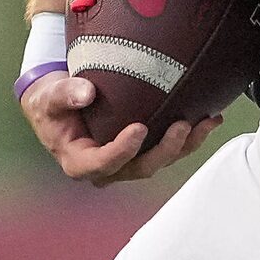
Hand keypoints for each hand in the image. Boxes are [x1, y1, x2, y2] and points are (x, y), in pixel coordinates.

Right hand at [18, 70, 222, 185]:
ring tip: (207, 122)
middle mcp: (109, 168)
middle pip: (141, 167)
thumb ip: (64, 94)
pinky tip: (211, 118)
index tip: (139, 128)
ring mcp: (129, 161)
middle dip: (166, 149)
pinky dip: (192, 135)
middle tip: (182, 125)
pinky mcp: (145, 150)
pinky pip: (171, 148)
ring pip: (162, 160)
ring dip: (187, 143)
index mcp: (81, 162)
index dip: (123, 150)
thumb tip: (86, 92)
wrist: (60, 102)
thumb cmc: (51, 103)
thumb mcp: (48, 97)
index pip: (104, 162)